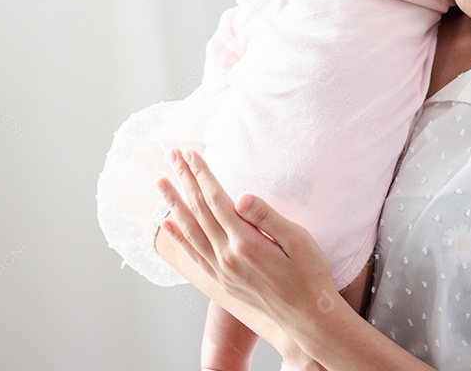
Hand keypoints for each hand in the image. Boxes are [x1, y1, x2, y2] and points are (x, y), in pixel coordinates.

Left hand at [156, 149, 341, 335]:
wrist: (307, 317)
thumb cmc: (310, 275)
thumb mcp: (298, 240)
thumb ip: (267, 216)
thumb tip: (241, 197)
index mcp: (246, 243)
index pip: (216, 200)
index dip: (202, 174)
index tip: (192, 153)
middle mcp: (227, 257)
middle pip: (199, 210)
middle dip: (184, 180)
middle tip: (172, 155)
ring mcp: (222, 271)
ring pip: (190, 230)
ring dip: (174, 204)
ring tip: (160, 183)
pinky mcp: (222, 281)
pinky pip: (193, 254)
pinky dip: (178, 237)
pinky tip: (168, 224)